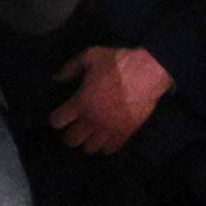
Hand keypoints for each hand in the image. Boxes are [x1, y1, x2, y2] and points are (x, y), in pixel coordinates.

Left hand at [48, 43, 174, 156]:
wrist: (148, 71)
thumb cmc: (119, 63)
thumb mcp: (91, 56)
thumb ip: (71, 68)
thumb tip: (57, 78)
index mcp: (80, 103)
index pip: (57, 121)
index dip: (57, 118)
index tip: (62, 114)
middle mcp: (91, 120)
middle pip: (71, 140)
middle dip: (71, 134)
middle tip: (76, 126)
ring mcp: (109, 128)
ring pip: (89, 148)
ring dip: (88, 141)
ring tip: (92, 135)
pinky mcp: (125, 132)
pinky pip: (111, 149)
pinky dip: (106, 146)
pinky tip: (107, 139)